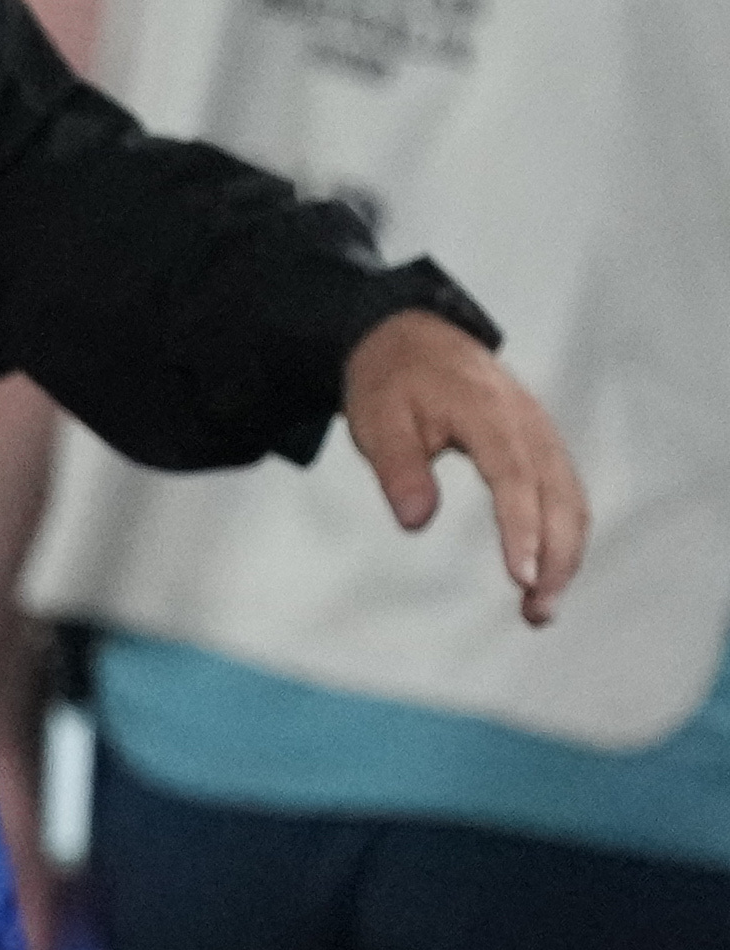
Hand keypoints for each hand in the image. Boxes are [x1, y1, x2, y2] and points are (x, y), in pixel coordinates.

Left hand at [339, 310, 583, 624]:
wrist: (411, 336)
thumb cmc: (391, 380)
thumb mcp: (378, 421)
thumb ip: (399, 470)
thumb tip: (415, 522)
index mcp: (491, 415)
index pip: (515, 479)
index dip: (521, 530)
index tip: (520, 577)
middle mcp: (529, 424)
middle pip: (560, 497)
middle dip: (555, 558)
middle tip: (536, 614)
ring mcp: (541, 432)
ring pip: (571, 499)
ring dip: (565, 554)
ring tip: (540, 609)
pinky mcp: (540, 443)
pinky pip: (565, 492)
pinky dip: (564, 534)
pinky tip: (547, 572)